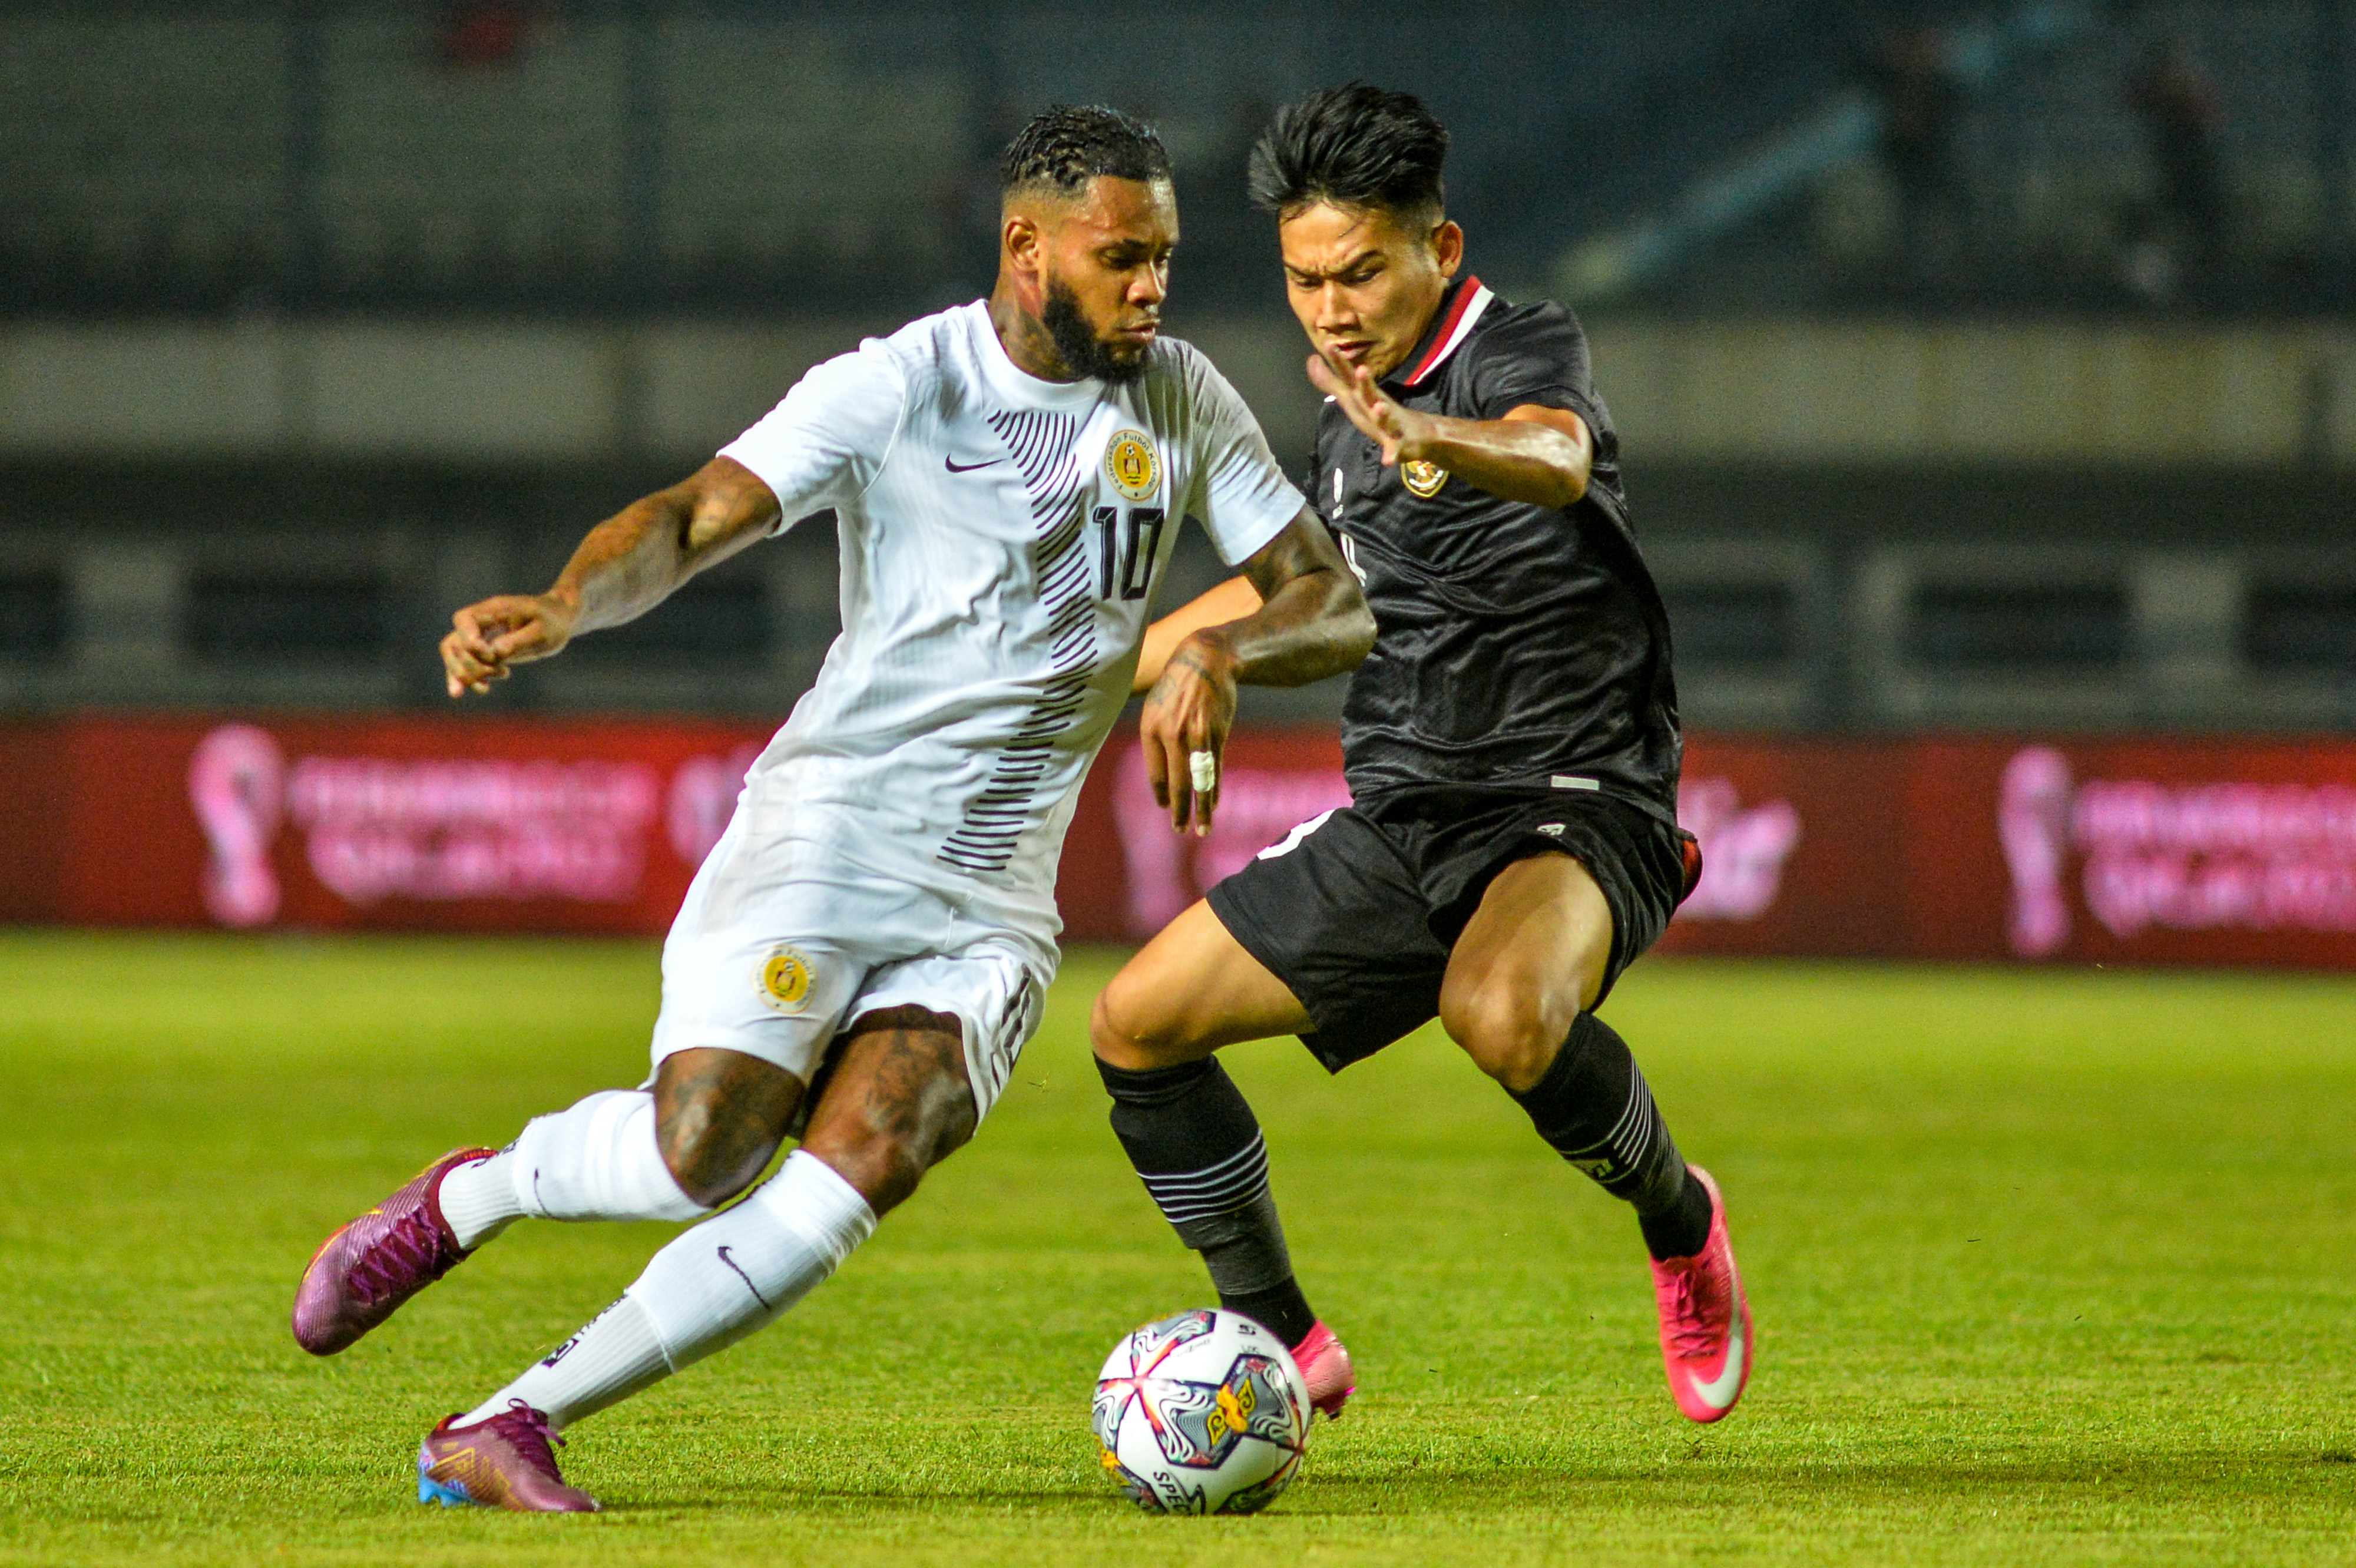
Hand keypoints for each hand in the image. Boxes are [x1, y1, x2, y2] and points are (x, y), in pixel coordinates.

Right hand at [440, 592, 577, 697]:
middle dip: (469, 664)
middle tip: (500, 672)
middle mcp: (482, 622)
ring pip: (455, 656)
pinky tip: (482, 689)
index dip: (470, 641)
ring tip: (485, 688)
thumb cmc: (553, 621)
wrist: (559, 620)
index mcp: (494, 609)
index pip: (464, 621)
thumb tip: (495, 652)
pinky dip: (466, 679)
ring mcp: (481, 636)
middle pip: (454, 642)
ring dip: (465, 675)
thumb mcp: (542, 630)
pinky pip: (466, 664)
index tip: (492, 655)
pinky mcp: (486, 651)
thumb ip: (518, 640)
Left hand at [1139, 633, 1237, 836]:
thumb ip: (1157, 738)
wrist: (1205, 659)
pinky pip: (1214, 768)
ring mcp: (1195, 735)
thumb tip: (1162, 773)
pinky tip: (1214, 803)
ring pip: (1198, 780)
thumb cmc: (1177, 684)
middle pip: (1177, 782)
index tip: (1164, 807)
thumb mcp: (1156, 707)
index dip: (1161, 793)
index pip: (1155, 772)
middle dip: (1179, 810)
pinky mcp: (1216, 734)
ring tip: (1202, 828)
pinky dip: (1215, 788)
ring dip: (1202, 808)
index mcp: (1150, 728)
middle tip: (1180, 829)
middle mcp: (1171, 734)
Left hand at [1307, 348, 1434, 467]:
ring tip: (1380, 407)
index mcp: (1363, 396)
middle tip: (1361, 369)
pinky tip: (1387, 461)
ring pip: (1385, 418)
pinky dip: (1391, 454)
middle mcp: (1376, 406)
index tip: (1329, 344)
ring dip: (1382, 413)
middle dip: (1364, 383)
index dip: (1339, 363)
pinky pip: (1394, 449)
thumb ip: (1329, 380)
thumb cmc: (1378, 412)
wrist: (1417, 434)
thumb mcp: (1352, 397)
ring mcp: (1389, 425)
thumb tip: (1310, 360)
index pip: (1349, 377)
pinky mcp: (1398, 444)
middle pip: (1369, 394)